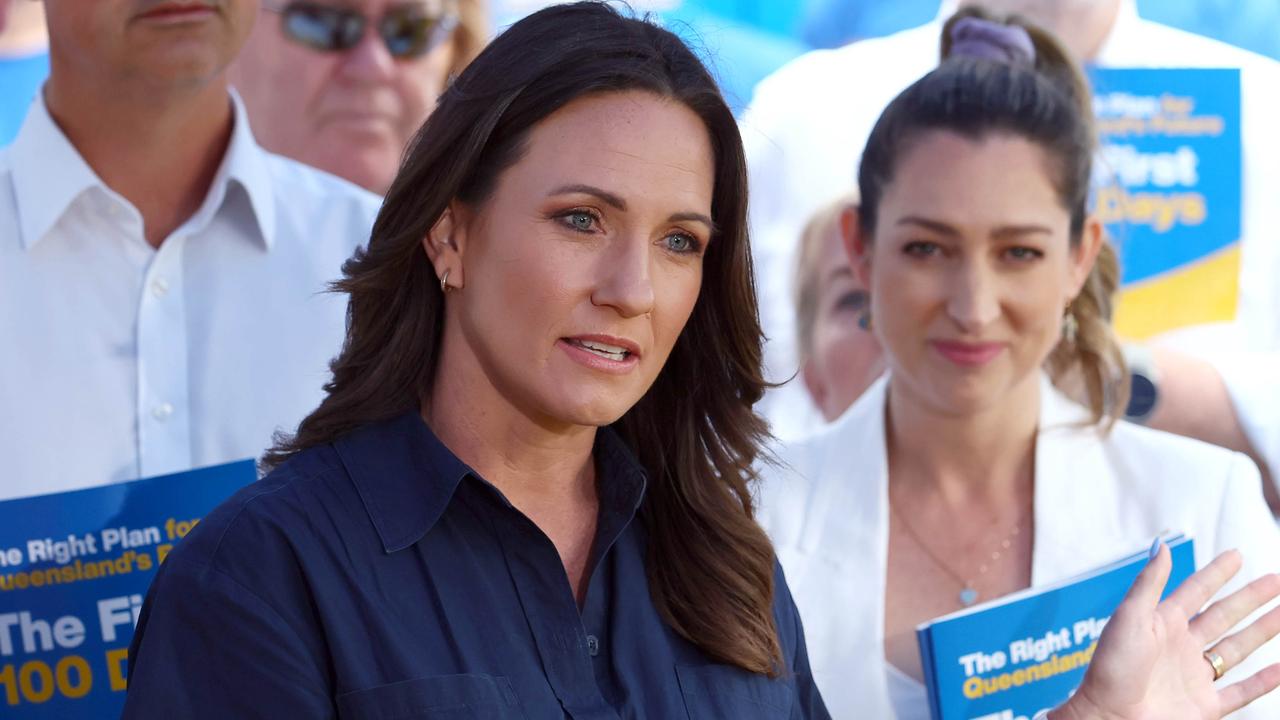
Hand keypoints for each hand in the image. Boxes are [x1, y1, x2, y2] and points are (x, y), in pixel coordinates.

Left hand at [1052, 544, 1279, 719]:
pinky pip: (1240, 691)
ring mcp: (1193, 676)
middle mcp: (1180, 646)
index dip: (1217, 573)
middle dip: (1249, 598)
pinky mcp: (1203, 706)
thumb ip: (1149, 582)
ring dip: (1261, 631)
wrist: (1109, 716)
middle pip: (1223, 616)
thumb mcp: (1129, 617)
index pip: (1196, 591)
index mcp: (1161, 623)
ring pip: (1236, 649)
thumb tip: (1161, 544)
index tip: (1237, 555)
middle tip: (1275, 581)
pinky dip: (1263, 681)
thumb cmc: (1111, 667)